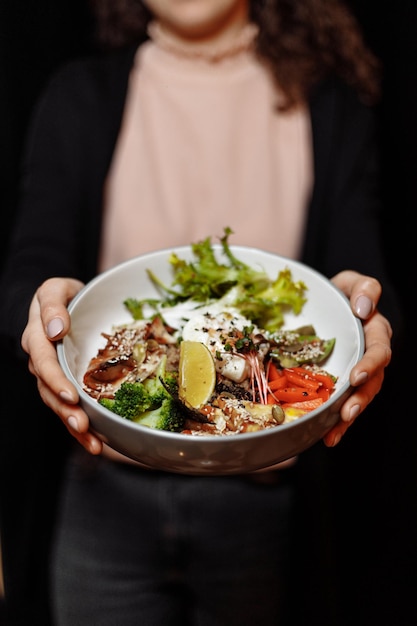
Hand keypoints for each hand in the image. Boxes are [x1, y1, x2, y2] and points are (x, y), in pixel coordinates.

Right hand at [21, 277, 103, 454]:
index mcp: (37, 339)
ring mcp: (54, 376)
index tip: (70, 395)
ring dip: (74, 426)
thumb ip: (52, 304)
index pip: (43, 362)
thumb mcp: (55, 289)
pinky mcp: (67, 384)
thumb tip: (55, 328)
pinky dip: (82, 428)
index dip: (55, 379)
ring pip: (59, 405)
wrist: (67, 303)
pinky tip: (97, 443)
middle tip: (82, 425)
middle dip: (65, 411)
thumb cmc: (64, 295)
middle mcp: (43, 362)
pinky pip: (71, 408)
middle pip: (49, 391)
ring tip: (93, 443)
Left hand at [323, 270, 391, 446]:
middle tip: (347, 413)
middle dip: (360, 400)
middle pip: (372, 383)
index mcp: (375, 334)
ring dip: (347, 418)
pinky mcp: (339, 384)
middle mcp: (368, 357)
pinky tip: (325, 437)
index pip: (378, 351)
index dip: (370, 365)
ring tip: (334, 433)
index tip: (356, 377)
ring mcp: (355, 373)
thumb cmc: (342, 294)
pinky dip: (334, 422)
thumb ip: (364, 288)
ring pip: (358, 399)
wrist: (327, 306)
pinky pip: (340, 405)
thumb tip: (364, 307)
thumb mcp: (351, 282)